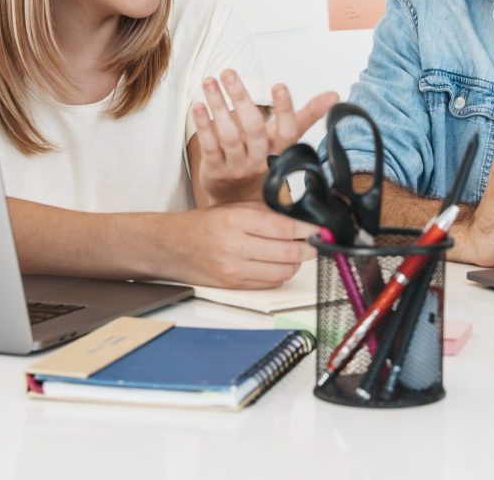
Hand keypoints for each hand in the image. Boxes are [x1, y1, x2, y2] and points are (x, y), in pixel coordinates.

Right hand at [161, 202, 314, 288]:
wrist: (173, 246)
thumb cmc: (204, 224)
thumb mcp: (235, 207)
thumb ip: (267, 212)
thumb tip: (300, 218)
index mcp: (237, 220)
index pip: (284, 228)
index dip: (308, 230)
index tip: (320, 229)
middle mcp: (235, 246)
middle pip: (288, 253)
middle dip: (308, 248)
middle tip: (315, 242)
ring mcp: (234, 269)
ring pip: (283, 271)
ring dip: (296, 263)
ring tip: (296, 252)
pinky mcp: (234, 285)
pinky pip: (270, 283)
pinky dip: (280, 274)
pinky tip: (278, 263)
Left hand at [190, 70, 338, 205]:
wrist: (242, 203)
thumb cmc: (266, 162)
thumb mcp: (287, 140)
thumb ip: (308, 115)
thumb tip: (334, 95)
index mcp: (281, 149)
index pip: (287, 129)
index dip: (285, 109)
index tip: (279, 85)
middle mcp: (261, 159)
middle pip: (253, 129)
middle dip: (240, 98)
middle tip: (229, 73)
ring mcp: (238, 166)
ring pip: (229, 135)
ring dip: (218, 106)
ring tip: (210, 81)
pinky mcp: (216, 170)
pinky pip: (210, 146)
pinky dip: (203, 126)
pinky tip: (198, 106)